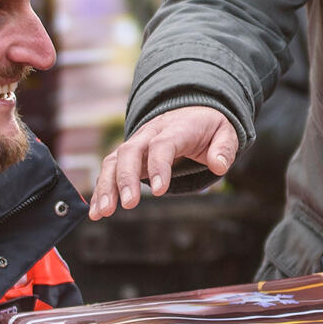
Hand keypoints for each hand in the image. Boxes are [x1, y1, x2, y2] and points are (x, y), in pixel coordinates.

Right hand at [90, 106, 237, 218]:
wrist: (192, 111)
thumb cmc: (209, 127)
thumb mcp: (226, 133)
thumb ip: (224, 149)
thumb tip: (219, 165)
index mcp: (177, 127)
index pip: (163, 144)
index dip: (158, 165)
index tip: (158, 191)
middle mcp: (151, 132)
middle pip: (131, 150)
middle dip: (126, 178)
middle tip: (128, 205)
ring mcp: (137, 143)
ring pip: (115, 159)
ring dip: (106, 186)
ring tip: (102, 212)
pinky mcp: (128, 155)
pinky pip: (110, 169)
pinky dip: (101, 189)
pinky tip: (96, 211)